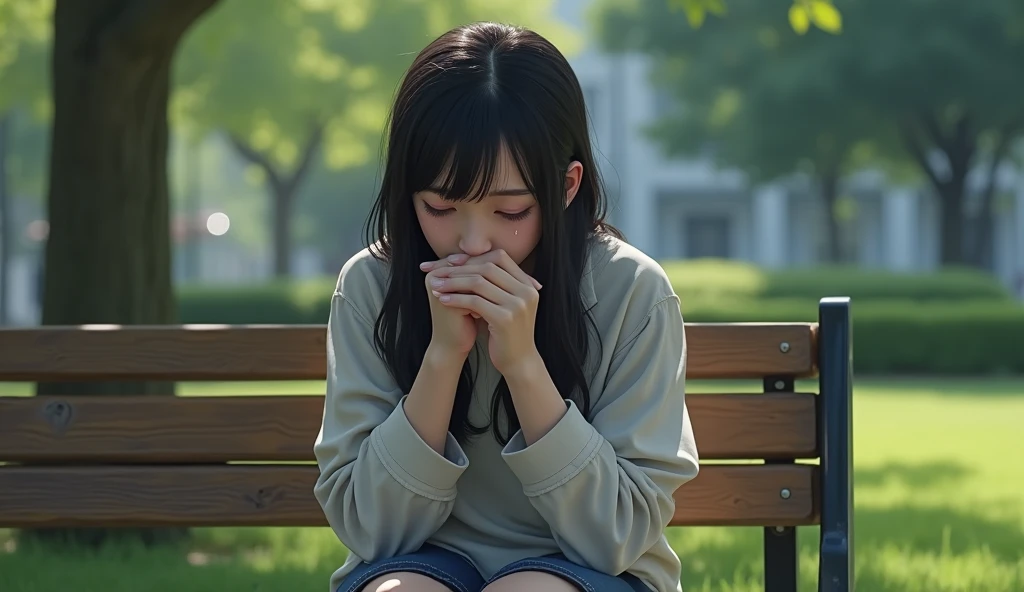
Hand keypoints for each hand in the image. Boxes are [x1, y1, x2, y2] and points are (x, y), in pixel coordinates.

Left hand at [426, 250, 541, 376]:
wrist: (519, 361)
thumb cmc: (507, 332)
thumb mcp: (507, 304)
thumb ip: (496, 284)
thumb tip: (467, 261)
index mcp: (528, 285)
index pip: (500, 258)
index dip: (474, 257)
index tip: (452, 262)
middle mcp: (526, 292)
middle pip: (487, 268)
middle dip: (460, 269)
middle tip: (439, 272)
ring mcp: (517, 305)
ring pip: (479, 283)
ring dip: (454, 283)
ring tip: (437, 286)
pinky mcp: (505, 319)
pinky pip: (475, 302)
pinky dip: (456, 299)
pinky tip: (443, 300)